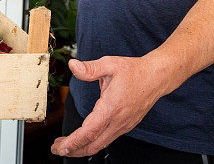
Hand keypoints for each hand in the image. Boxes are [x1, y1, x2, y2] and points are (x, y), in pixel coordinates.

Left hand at [50, 56, 166, 156]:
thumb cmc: (133, 70)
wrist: (156, 77)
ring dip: (82, 147)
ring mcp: (124, 125)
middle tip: (57, 148)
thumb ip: (90, 68)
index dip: (73, 142)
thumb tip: (72, 65)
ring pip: (100, 144)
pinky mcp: (126, 125)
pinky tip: (84, 138)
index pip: (90, 132)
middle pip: (93, 144)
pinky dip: (93, 142)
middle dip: (73, 150)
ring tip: (66, 145)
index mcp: (112, 107)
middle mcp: (118, 120)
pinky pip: (108, 139)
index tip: (60, 147)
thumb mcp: (109, 64)